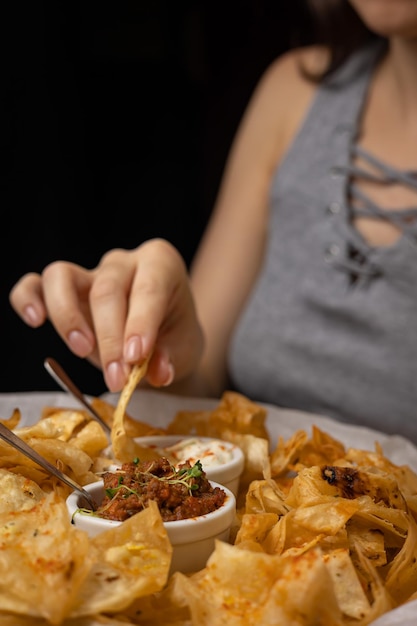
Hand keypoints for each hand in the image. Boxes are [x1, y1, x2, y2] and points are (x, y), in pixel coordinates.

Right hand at [9, 239, 203, 391]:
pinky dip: (28, 298)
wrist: (161, 332)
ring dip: (68, 316)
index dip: (140, 322)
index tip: (136, 356)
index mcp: (161, 264)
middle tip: (116, 378)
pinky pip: (36, 284)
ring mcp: (89, 272)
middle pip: (106, 289)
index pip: (149, 288)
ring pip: (63, 276)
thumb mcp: (185, 347)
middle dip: (110, 337)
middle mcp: (123, 262)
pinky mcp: (64, 289)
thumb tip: (158, 371)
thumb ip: (172, 357)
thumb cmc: (173, 333)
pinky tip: (35, 320)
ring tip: (81, 350)